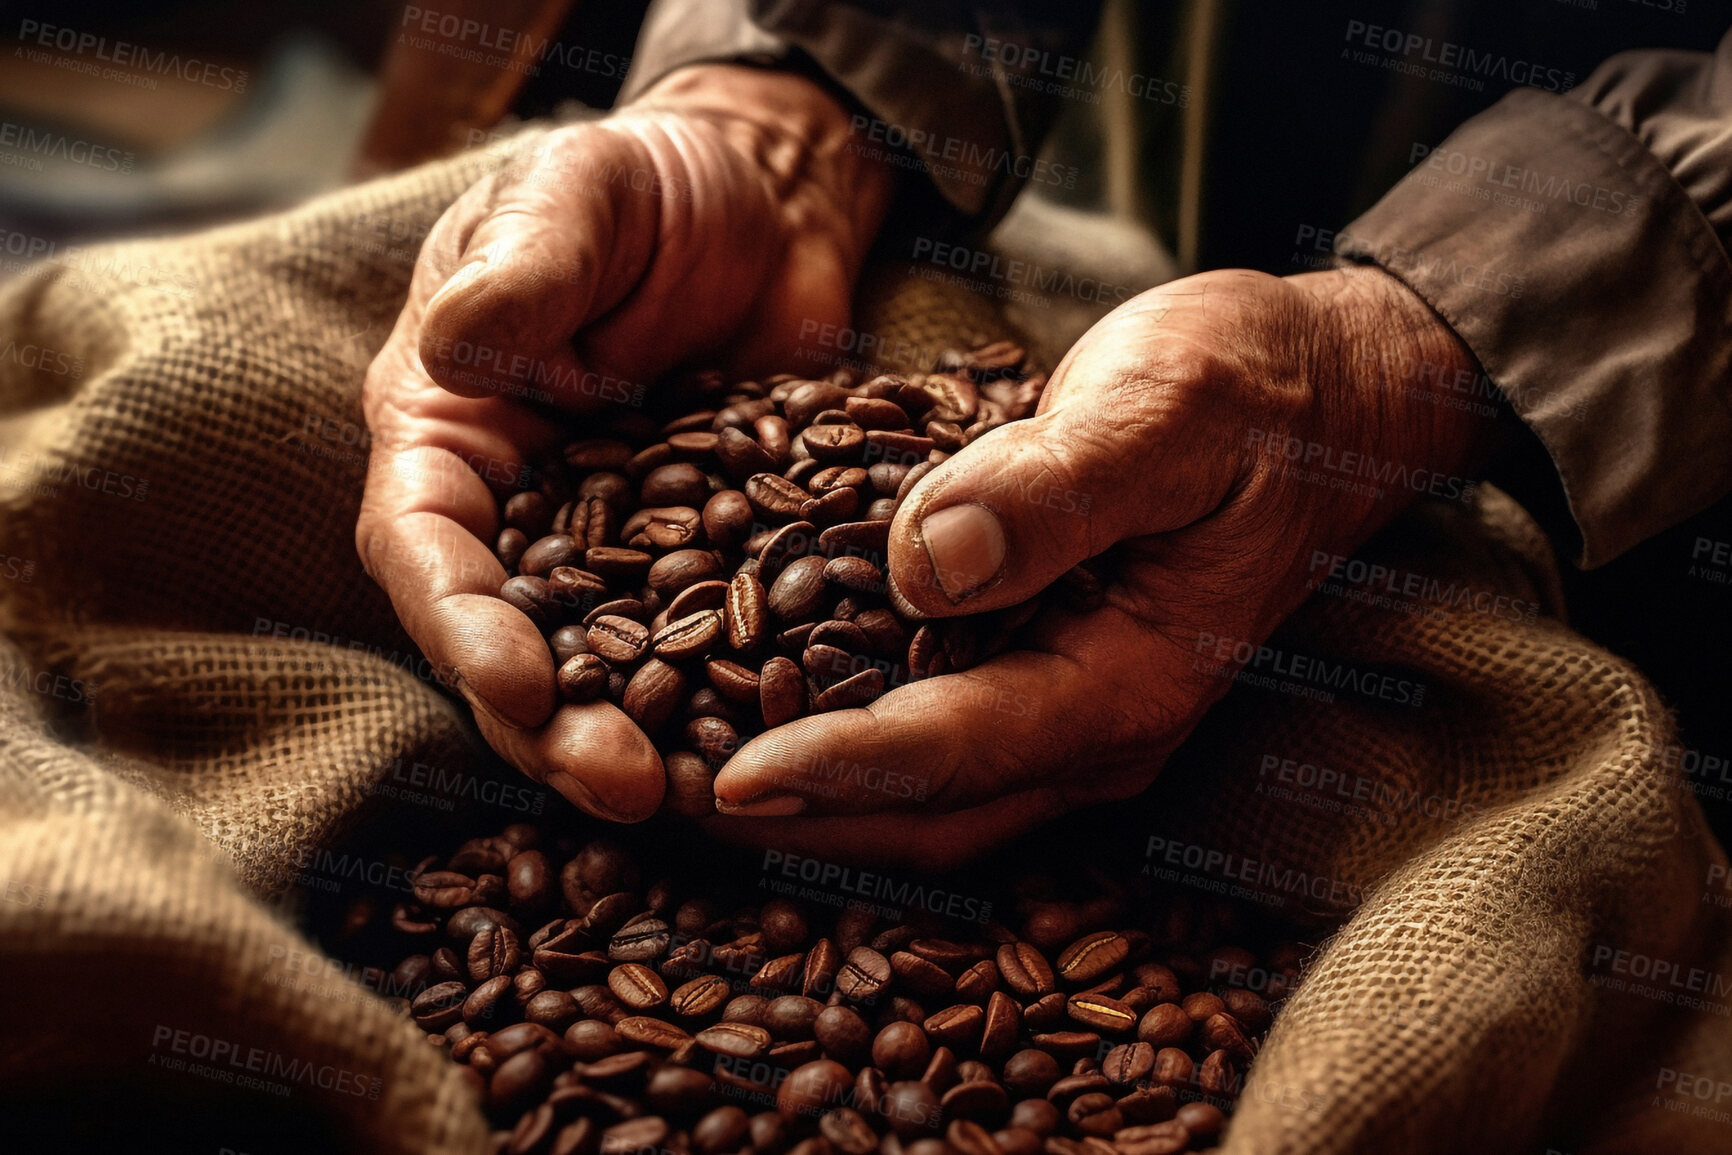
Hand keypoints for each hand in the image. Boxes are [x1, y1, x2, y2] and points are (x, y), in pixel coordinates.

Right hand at [356, 66, 892, 821]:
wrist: (769, 197)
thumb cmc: (649, 184)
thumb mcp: (578, 197)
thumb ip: (525, 268)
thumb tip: (458, 345)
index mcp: (450, 436)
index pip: (425, 548)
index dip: (461, 626)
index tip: (518, 684)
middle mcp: (523, 517)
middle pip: (516, 645)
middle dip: (557, 727)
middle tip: (625, 789)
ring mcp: (622, 555)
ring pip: (615, 671)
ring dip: (649, 741)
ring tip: (702, 798)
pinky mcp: (718, 568)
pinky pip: (720, 645)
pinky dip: (741, 699)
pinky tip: (788, 744)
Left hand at [708, 266, 1487, 866]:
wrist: (1326, 397)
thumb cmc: (1252, 390)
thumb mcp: (1164, 408)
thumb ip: (1056, 489)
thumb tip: (923, 562)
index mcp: (1125, 679)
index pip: (953, 749)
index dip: (832, 770)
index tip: (717, 779)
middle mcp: (1098, 726)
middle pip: (923, 813)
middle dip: (791, 821)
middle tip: (659, 803)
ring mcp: (1078, 714)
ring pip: (925, 799)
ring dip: (809, 803)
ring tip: (680, 779)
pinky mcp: (1054, 677)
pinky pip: (939, 744)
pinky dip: (848, 748)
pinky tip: (762, 712)